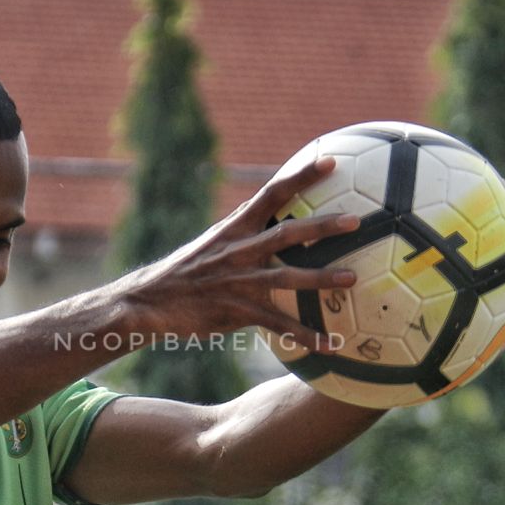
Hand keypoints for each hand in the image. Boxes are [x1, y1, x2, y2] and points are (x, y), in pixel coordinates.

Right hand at [121, 157, 358, 350]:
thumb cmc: (186, 271)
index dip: (302, 176)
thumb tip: (268, 204)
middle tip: (357, 220)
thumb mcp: (212, 241)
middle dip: (322, 225)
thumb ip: (242, 226)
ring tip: (352, 278)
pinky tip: (330, 344)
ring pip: (287, 278)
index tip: (331, 160)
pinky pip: (278, 325)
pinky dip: (305, 335)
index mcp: (234, 228)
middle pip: (287, 232)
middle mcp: (239, 250)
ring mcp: (238, 281)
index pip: (272, 193)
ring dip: (321, 279)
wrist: (148, 301)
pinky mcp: (236, 312)